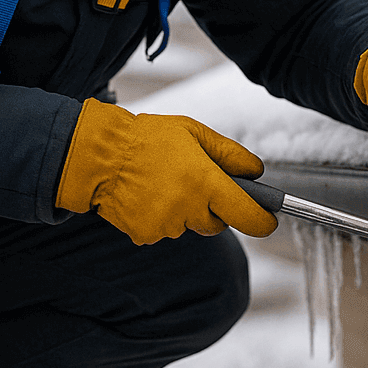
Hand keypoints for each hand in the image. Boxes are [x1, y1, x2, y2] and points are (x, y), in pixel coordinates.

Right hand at [55, 99, 276, 244]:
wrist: (98, 156)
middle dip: (212, 206)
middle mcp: (188, 209)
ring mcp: (166, 225)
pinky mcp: (146, 235)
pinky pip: (165, 230)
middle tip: (193, 179)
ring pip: (189, 225)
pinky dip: (161, 216)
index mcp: (205, 182)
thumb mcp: (193, 132)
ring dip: (184, 210)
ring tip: (162, 182)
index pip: (247, 215)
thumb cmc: (147, 138)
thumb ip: (229, 154)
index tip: (269, 220)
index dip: (263, 220)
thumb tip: (256, 171)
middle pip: (217, 222)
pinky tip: (147, 195)